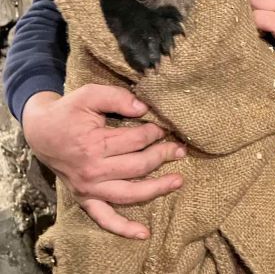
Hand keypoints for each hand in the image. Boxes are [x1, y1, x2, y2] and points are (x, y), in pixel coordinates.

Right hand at [22, 85, 186, 238]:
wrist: (40, 131)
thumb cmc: (68, 111)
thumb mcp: (89, 94)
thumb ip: (116, 97)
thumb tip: (143, 108)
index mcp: (94, 145)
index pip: (136, 141)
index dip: (154, 133)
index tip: (163, 128)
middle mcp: (92, 171)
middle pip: (138, 166)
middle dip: (163, 156)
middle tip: (180, 150)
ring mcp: (89, 188)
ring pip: (129, 193)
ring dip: (157, 189)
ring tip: (178, 181)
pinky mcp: (85, 198)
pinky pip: (104, 218)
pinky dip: (123, 228)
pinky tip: (143, 233)